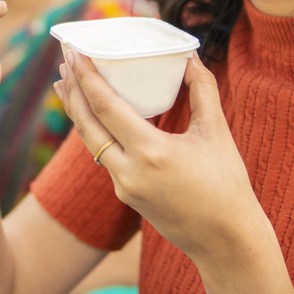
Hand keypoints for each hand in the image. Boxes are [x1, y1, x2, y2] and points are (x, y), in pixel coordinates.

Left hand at [55, 51, 271, 262]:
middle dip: (72, 89)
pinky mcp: (124, 195)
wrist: (226, 242)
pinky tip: (91, 116)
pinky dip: (93, 131)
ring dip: (76, 110)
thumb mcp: (217, 134)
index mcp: (151, 152)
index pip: (106, 107)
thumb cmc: (227, 186)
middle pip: (87, 124)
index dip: (87, 77)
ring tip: (65, 83)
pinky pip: (102, 156)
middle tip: (65, 59)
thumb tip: (190, 58)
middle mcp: (129, 171)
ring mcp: (123, 186)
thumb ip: (202, 91)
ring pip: (90, 142)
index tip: (75, 52)